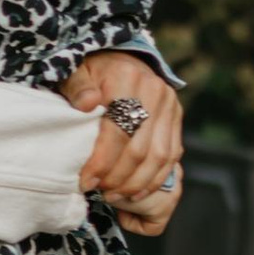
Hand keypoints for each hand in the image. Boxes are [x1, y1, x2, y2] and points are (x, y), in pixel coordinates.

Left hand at [63, 50, 183, 231]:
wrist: (120, 58)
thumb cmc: (91, 72)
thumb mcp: (76, 73)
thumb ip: (78, 88)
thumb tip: (87, 104)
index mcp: (127, 78)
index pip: (117, 130)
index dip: (102, 162)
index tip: (85, 182)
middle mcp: (155, 91)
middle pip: (140, 148)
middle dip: (118, 178)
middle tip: (98, 193)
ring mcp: (170, 105)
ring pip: (159, 157)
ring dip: (136, 184)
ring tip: (113, 196)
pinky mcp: (176, 117)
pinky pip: (171, 156)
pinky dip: (154, 179)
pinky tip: (135, 193)